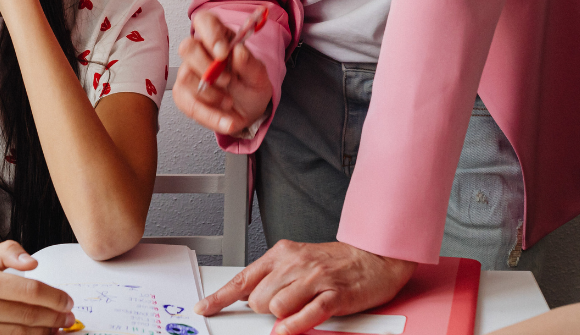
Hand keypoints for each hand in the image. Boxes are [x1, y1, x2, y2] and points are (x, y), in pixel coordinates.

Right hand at [172, 9, 273, 135]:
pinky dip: (210, 116)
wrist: (249, 111)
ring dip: (211, 94)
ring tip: (230, 102)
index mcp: (219, 38)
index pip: (204, 21)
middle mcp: (200, 52)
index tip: (223, 52)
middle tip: (227, 81)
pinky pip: (188, 104)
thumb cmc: (251, 86)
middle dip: (207, 66)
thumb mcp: (260, 76)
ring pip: (186, 77)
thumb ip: (251, 64)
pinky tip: (227, 121)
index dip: (210, 33)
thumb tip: (239, 51)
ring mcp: (188, 73)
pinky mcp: (184, 95)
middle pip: (187, 47)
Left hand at [196, 241, 415, 334]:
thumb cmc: (336, 262)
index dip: (220, 297)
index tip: (205, 308)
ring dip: (282, 316)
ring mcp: (314, 278)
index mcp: (282, 253)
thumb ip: (274, 277)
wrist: (374, 256)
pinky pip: (306, 314)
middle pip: (257, 299)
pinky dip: (294, 325)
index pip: (243, 278)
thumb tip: (250, 298)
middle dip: (264, 310)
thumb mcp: (298, 260)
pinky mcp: (334, 294)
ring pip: (276, 307)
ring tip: (300, 308)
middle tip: (285, 305)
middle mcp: (295, 263)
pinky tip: (288, 328)